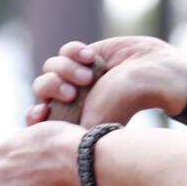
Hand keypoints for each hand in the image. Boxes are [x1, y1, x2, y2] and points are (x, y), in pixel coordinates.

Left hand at [28, 37, 186, 128]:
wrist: (151, 74)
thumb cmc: (125, 103)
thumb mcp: (92, 123)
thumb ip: (65, 132)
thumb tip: (41, 136)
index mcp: (73, 121)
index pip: (42, 121)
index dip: (35, 116)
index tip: (41, 112)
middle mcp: (75, 100)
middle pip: (41, 88)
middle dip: (51, 86)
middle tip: (71, 92)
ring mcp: (79, 77)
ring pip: (51, 66)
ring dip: (65, 67)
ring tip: (88, 74)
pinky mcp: (87, 56)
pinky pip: (66, 50)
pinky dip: (75, 51)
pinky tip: (92, 57)